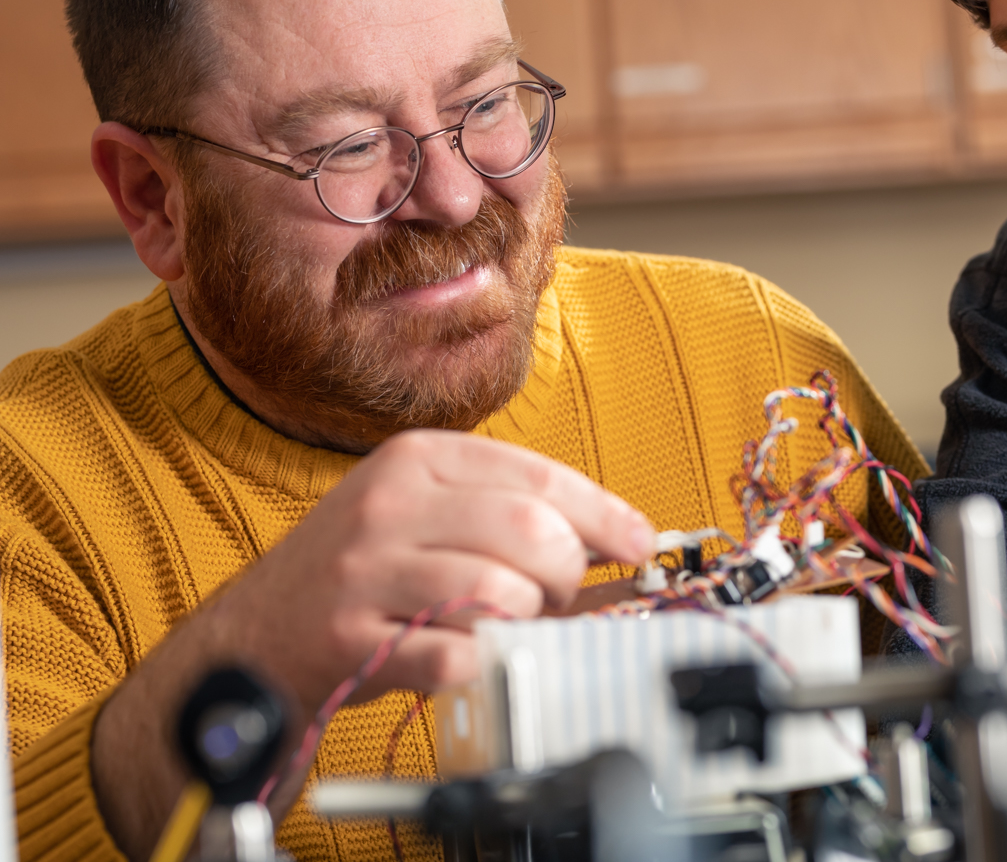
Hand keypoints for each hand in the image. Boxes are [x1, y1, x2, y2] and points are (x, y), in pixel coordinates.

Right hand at [92, 430, 654, 857]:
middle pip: (528, 529)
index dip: (602, 512)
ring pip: (500, 590)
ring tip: (501, 625)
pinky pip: (455, 651)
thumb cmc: (362, 576)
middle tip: (555, 597)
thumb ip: (511, 516)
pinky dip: (480, 661)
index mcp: (419, 458)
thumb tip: (618, 542)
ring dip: (523, 620)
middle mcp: (391, 502)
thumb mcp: (427, 516)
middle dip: (564, 573)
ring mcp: (366, 568)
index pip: (537, 474)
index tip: (640, 542)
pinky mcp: (350, 635)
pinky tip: (467, 654)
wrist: (252, 640)